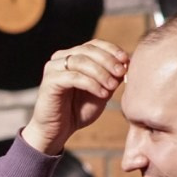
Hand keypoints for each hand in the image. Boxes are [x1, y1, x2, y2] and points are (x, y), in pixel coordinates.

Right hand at [23, 39, 128, 154]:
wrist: (57, 131)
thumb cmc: (77, 111)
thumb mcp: (101, 92)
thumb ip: (111, 77)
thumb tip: (126, 64)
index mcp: (73, 57)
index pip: (94, 44)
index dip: (111, 49)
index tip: (126, 60)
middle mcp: (61, 58)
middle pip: (87, 50)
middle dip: (108, 60)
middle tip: (121, 72)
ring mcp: (53, 69)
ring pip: (81, 61)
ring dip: (101, 72)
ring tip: (113, 86)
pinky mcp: (50, 82)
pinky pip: (74, 77)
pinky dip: (91, 84)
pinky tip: (102, 94)